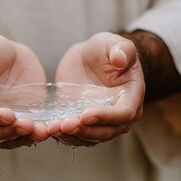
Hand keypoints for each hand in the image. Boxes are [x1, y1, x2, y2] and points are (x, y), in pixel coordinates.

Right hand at [0, 32, 48, 148]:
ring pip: (6, 139)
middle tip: (27, 125)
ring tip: (40, 131)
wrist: (9, 57)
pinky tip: (46, 132)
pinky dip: (34, 137)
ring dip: (23, 138)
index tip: (8, 115)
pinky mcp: (15, 124)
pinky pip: (22, 137)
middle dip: (8, 132)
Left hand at [48, 32, 144, 146]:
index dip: (106, 116)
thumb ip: (121, 50)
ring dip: (72, 136)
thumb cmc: (106, 50)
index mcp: (131, 97)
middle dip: (86, 131)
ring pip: (89, 137)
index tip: (86, 115)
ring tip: (54, 129)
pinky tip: (49, 129)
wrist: (89, 57)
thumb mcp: (114, 43)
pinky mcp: (83, 124)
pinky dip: (63, 135)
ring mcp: (101, 122)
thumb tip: (120, 59)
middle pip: (106, 131)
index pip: (124, 113)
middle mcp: (119, 115)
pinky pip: (75, 135)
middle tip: (65, 125)